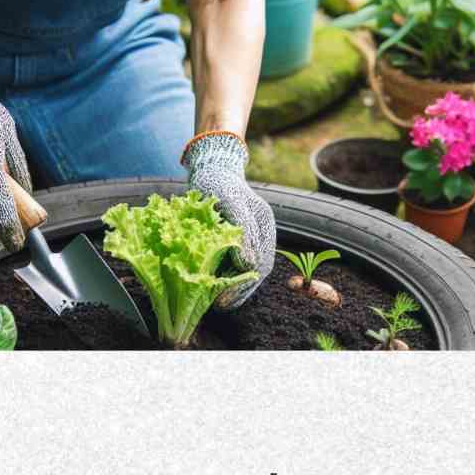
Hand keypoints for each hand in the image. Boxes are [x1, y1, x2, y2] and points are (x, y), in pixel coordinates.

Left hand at [182, 131, 275, 308]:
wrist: (211, 168)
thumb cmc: (214, 182)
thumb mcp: (226, 202)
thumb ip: (241, 230)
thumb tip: (248, 261)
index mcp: (262, 222)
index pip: (259, 263)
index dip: (243, 284)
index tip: (224, 299)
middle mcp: (262, 231)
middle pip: (258, 270)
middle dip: (241, 291)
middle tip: (220, 305)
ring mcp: (254, 234)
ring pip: (251, 269)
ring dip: (237, 288)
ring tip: (219, 302)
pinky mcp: (241, 237)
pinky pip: (241, 263)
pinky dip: (231, 277)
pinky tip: (218, 287)